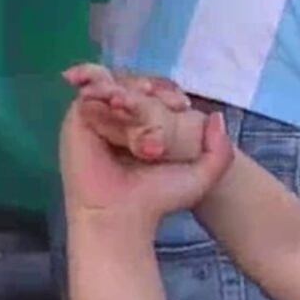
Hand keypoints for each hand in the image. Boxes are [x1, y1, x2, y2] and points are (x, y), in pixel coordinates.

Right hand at [58, 70, 232, 231]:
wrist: (122, 213)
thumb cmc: (159, 199)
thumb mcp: (201, 176)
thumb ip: (220, 151)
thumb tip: (217, 116)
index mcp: (152, 128)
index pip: (160, 96)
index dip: (170, 93)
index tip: (181, 104)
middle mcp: (126, 120)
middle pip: (137, 86)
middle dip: (150, 88)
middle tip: (158, 99)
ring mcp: (102, 118)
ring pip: (115, 86)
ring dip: (126, 89)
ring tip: (131, 103)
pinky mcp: (79, 120)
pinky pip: (90, 93)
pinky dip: (99, 85)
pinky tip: (113, 97)